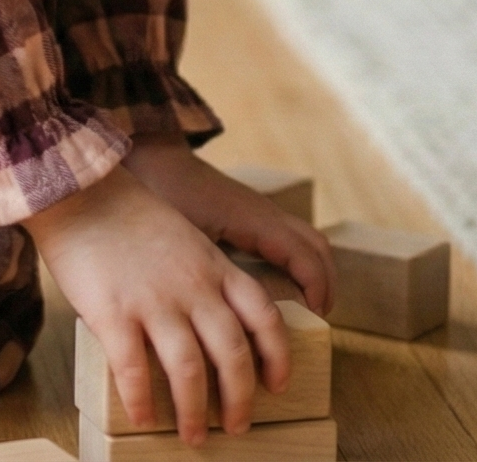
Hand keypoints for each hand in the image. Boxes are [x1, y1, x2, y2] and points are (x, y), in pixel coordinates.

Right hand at [24, 164, 291, 444]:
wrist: (76, 189)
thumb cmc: (124, 212)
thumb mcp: (182, 235)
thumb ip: (200, 275)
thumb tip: (201, 325)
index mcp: (214, 266)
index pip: (265, 318)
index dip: (277, 357)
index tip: (276, 385)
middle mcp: (193, 287)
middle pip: (233, 355)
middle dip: (239, 400)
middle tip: (236, 427)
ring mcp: (154, 301)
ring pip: (189, 371)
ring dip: (193, 411)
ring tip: (192, 435)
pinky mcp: (113, 312)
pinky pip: (133, 370)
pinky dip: (141, 401)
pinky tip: (141, 417)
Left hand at [122, 136, 335, 316]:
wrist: (152, 156)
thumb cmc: (166, 194)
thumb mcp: (188, 241)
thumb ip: (212, 275)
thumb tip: (230, 319)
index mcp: (257, 220)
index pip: (307, 257)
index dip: (317, 290)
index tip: (313, 321)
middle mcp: (267, 212)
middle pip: (318, 247)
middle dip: (325, 283)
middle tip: (315, 320)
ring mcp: (260, 210)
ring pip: (307, 240)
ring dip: (314, 271)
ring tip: (304, 308)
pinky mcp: (250, 212)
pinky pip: (289, 236)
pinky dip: (298, 260)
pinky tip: (278, 285)